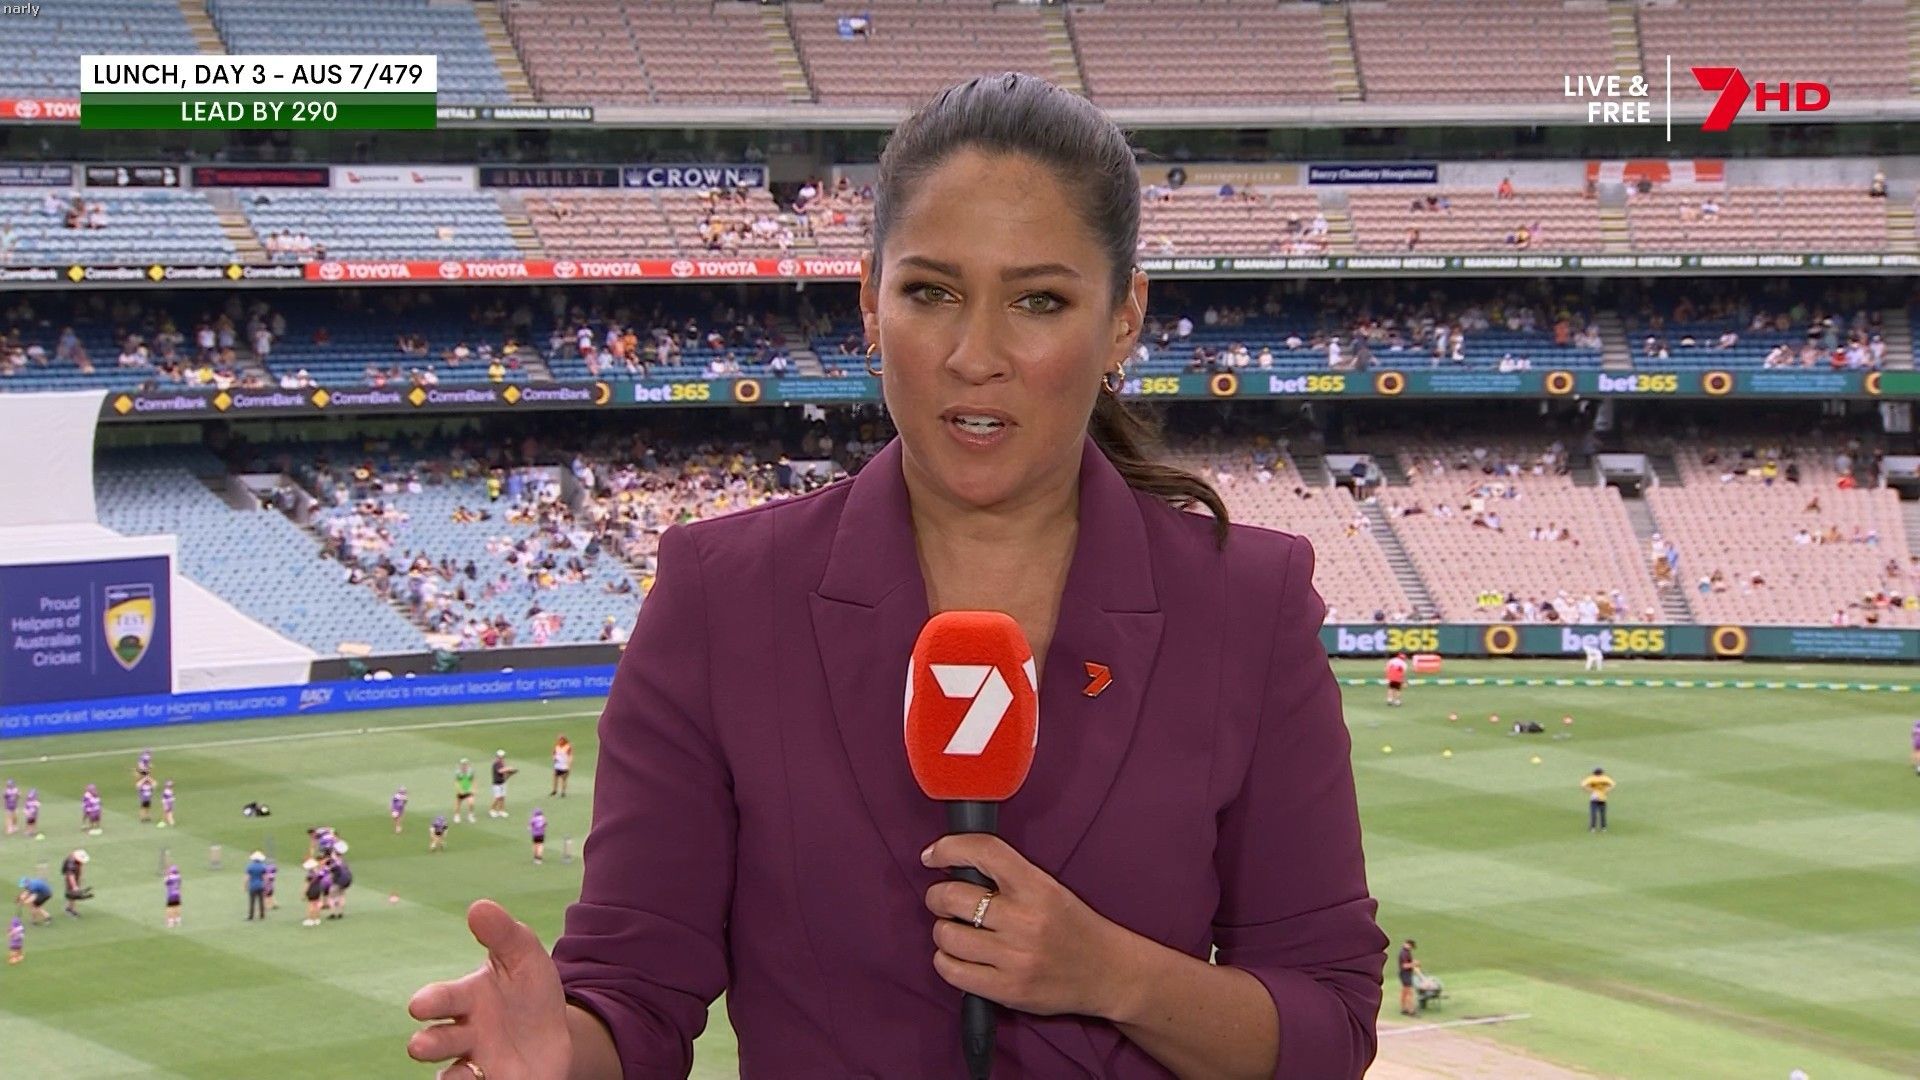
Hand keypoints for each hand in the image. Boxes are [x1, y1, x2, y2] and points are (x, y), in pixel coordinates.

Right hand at [407, 899, 572, 1079]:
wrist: (555, 1035)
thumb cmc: (528, 992)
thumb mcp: (525, 957)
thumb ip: (503, 934)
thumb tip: (478, 906)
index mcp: (467, 999)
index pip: (442, 999)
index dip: (431, 1001)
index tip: (420, 1004)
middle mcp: (464, 1034)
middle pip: (436, 1041)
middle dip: (428, 1043)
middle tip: (419, 1046)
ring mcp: (475, 1064)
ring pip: (452, 1075)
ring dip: (452, 1077)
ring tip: (462, 1075)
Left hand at [921, 833, 1136, 1019]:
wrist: (1108, 972)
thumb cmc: (1074, 927)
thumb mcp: (1048, 888)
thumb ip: (1007, 876)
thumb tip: (953, 865)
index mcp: (1037, 887)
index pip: (983, 851)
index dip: (948, 848)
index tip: (933, 855)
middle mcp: (1024, 920)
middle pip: (951, 896)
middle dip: (939, 896)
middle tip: (946, 901)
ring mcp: (1014, 958)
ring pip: (946, 935)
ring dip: (943, 931)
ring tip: (958, 931)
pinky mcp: (1006, 990)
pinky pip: (951, 971)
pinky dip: (946, 961)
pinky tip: (959, 956)